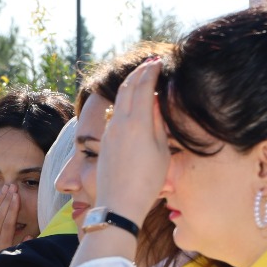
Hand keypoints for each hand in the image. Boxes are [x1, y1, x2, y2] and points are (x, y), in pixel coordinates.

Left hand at [95, 58, 170, 217]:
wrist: (118, 204)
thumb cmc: (146, 182)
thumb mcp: (161, 151)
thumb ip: (158, 123)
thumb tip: (155, 102)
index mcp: (137, 122)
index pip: (143, 86)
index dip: (151, 71)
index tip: (159, 62)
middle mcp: (119, 123)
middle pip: (127, 87)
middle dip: (138, 73)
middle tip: (150, 64)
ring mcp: (109, 131)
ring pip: (119, 100)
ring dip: (130, 86)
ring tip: (142, 79)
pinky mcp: (105, 141)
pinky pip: (115, 114)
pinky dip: (125, 101)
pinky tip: (133, 103)